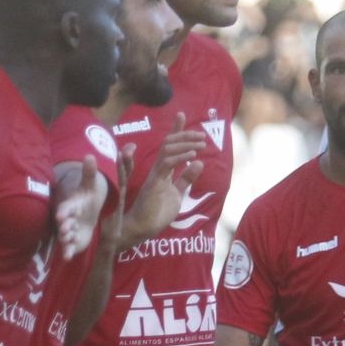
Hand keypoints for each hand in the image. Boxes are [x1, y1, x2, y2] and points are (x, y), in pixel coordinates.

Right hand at [55, 154, 104, 258]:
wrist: (86, 214)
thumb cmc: (87, 199)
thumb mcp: (90, 186)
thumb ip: (89, 173)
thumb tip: (90, 156)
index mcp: (71, 206)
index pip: (66, 208)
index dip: (64, 212)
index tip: (62, 215)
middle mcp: (67, 219)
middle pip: (64, 223)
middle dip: (64, 225)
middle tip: (64, 228)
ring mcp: (68, 231)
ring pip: (65, 236)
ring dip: (65, 239)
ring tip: (66, 240)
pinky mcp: (71, 241)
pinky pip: (68, 248)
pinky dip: (67, 252)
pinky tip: (67, 257)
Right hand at [120, 114, 206, 246]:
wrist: (142, 229)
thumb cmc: (156, 214)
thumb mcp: (177, 194)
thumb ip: (186, 179)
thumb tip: (199, 163)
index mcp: (162, 171)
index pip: (169, 146)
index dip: (176, 131)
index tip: (183, 116)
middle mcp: (157, 169)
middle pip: (168, 143)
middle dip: (185, 135)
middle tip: (202, 135)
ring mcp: (155, 174)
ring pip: (167, 149)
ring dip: (186, 144)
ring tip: (201, 144)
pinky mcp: (154, 182)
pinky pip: (166, 164)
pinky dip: (180, 157)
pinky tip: (192, 156)